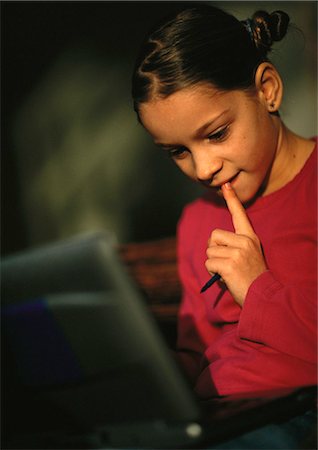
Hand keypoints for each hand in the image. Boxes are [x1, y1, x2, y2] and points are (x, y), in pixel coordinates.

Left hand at [205, 182, 266, 305]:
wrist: (262, 295)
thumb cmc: (251, 277)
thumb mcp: (247, 255)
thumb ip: (233, 245)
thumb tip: (212, 243)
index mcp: (250, 237)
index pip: (239, 214)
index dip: (232, 199)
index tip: (226, 185)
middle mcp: (245, 241)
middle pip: (213, 236)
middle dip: (214, 250)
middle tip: (226, 263)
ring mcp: (238, 252)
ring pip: (209, 251)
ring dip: (213, 264)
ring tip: (227, 272)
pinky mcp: (230, 264)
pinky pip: (209, 263)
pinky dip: (212, 272)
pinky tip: (224, 277)